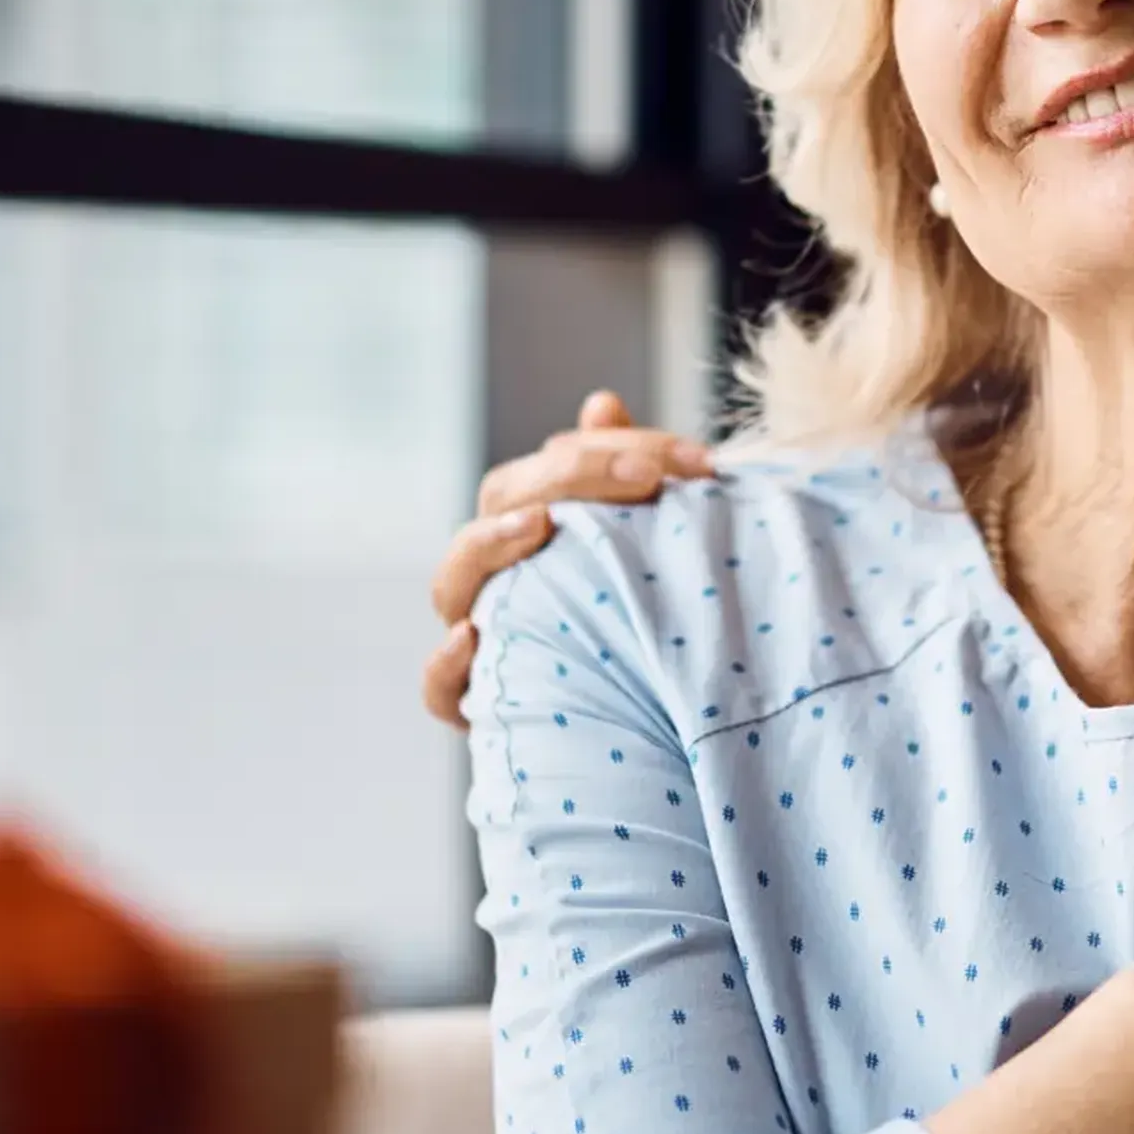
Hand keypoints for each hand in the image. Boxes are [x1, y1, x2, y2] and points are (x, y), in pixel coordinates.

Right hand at [421, 392, 714, 726]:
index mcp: (533, 527)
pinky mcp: (477, 703)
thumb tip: (601, 403)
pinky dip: (446, 664)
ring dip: (491, 546)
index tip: (695, 461)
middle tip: (645, 477)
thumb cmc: (644, 625)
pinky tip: (474, 638)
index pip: (551, 466)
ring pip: (453, 582)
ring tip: (540, 526)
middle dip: (571, 476)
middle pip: (500, 502)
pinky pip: (439, 687)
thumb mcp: (648, 548)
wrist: (652, 730)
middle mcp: (499, 574)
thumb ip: (625, 473)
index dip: (614, 450)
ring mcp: (481, 634)